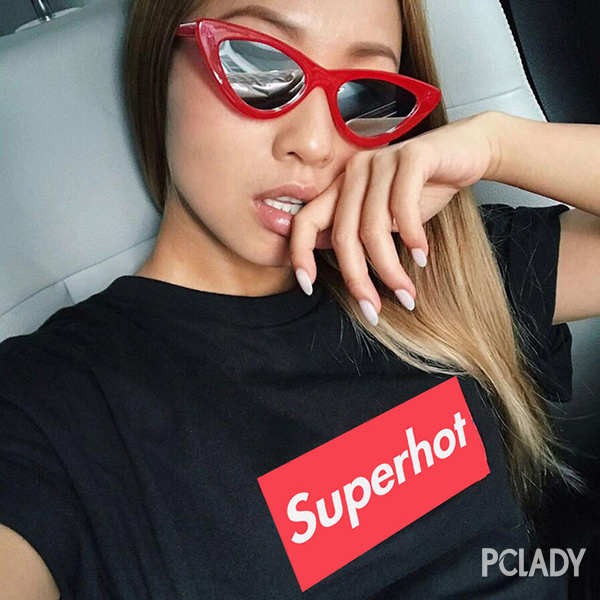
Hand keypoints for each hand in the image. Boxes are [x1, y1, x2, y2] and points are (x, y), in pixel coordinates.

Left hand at [289, 111, 497, 324]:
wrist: (468, 152)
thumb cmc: (424, 189)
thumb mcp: (386, 217)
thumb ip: (359, 234)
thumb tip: (338, 265)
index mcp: (342, 187)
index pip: (306, 221)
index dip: (301, 254)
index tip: (308, 287)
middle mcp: (355, 172)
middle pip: (344, 235)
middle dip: (358, 279)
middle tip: (373, 311)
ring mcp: (381, 161)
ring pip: (374, 228)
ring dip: (390, 269)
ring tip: (407, 294)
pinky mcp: (412, 156)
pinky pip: (403, 206)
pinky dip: (412, 237)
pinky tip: (422, 256)